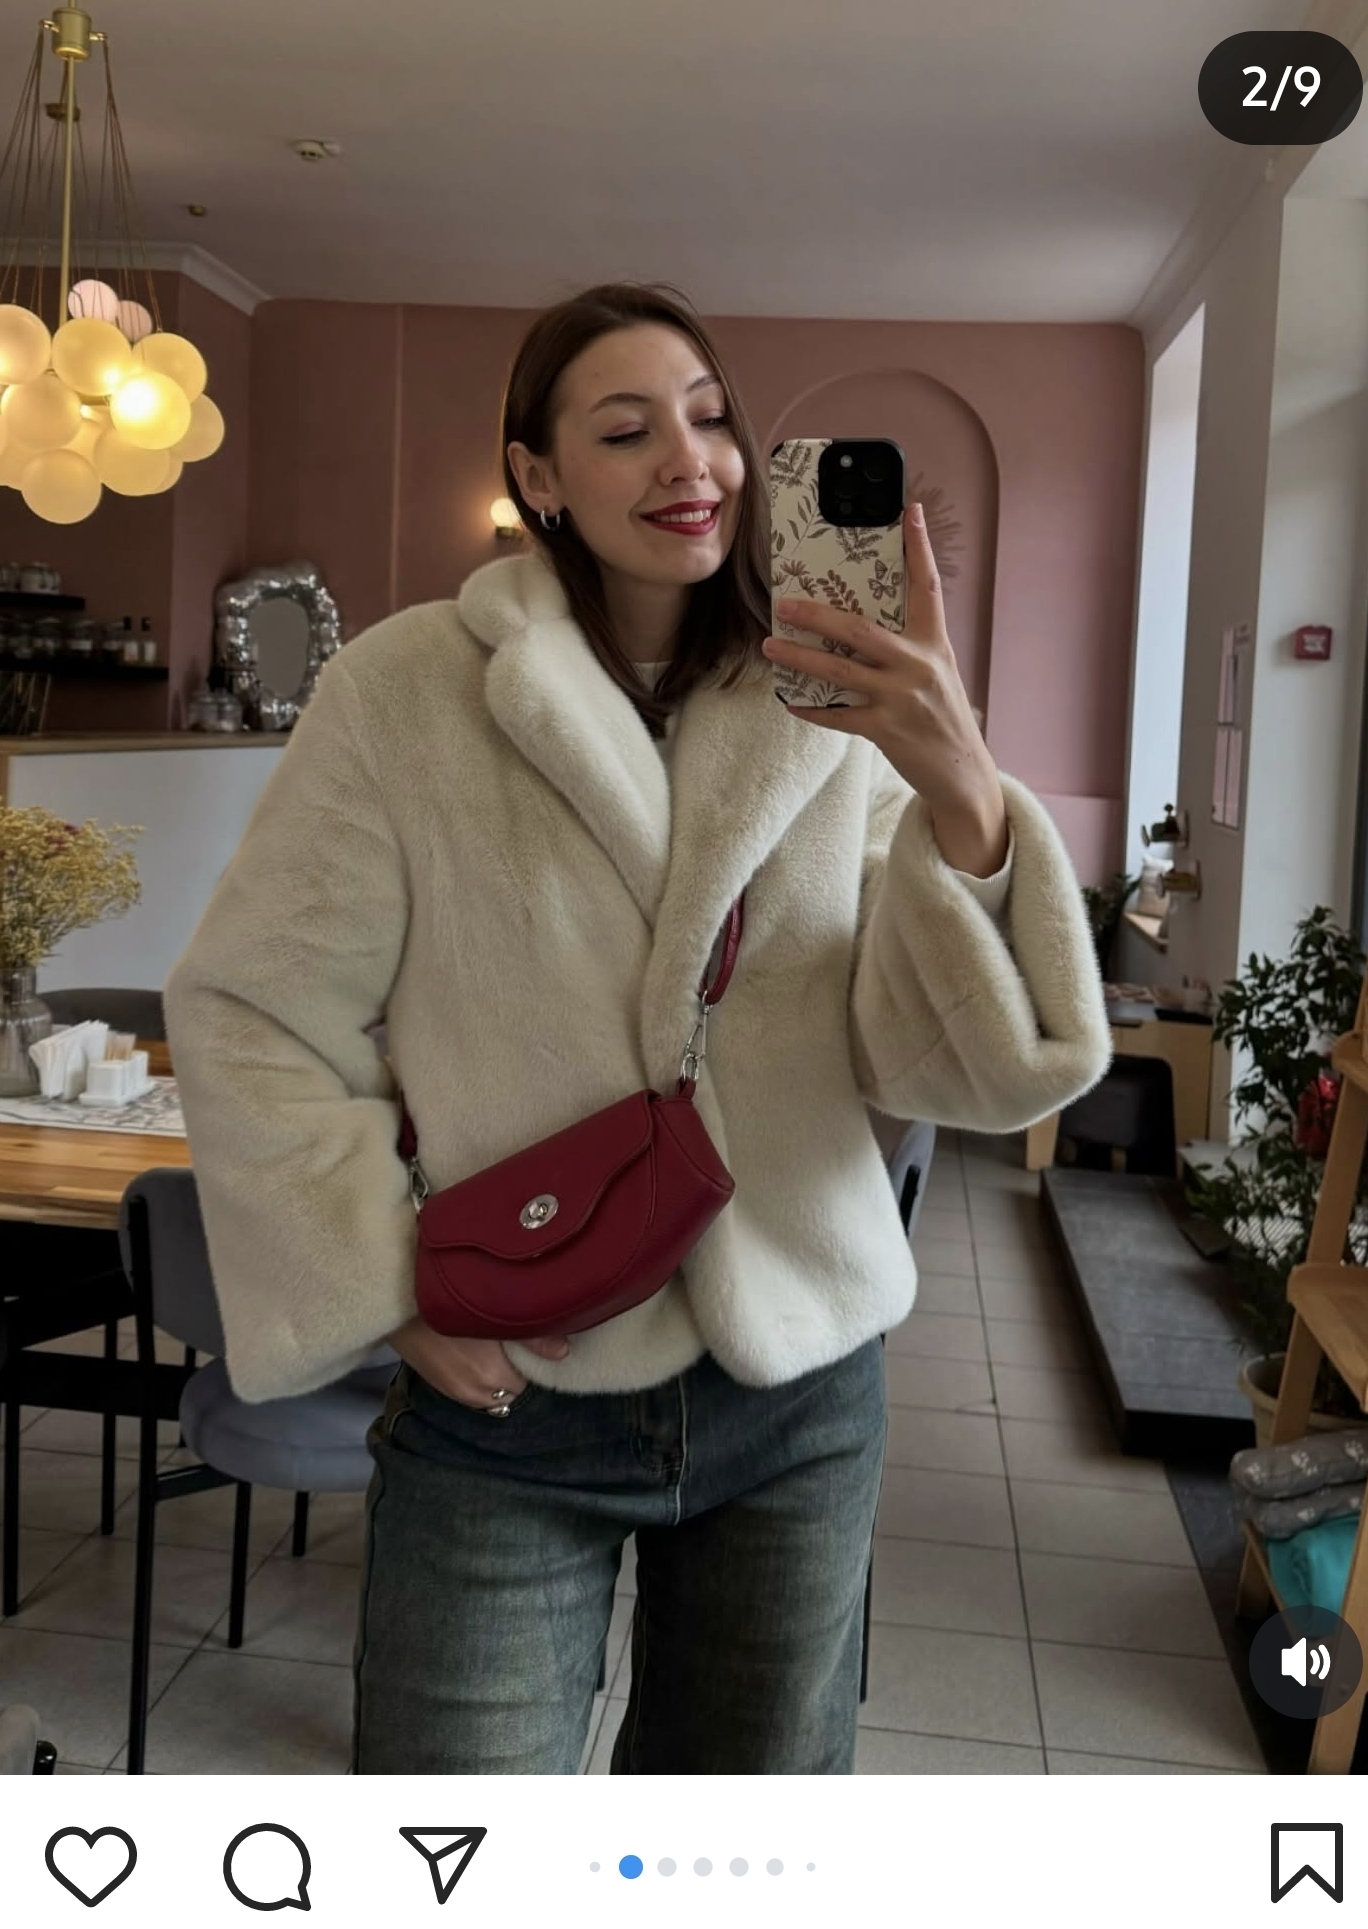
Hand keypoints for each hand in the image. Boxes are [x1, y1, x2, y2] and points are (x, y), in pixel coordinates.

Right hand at [387, 1314, 568, 1409]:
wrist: (395, 1298)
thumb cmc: (447, 1300)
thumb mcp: (492, 1314)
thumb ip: (532, 1337)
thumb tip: (563, 1352)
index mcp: (491, 1378)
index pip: (526, 1383)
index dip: (531, 1363)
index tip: (530, 1342)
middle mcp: (472, 1393)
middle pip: (507, 1390)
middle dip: (513, 1371)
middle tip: (513, 1340)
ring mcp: (450, 1391)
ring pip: (486, 1391)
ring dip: (492, 1373)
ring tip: (493, 1344)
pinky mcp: (435, 1383)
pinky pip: (466, 1386)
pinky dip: (473, 1373)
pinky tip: (472, 1349)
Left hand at [762, 503, 1003, 827]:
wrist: (962, 772)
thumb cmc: (942, 716)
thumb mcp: (936, 672)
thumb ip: (907, 647)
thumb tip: (857, 626)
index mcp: (934, 643)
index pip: (927, 586)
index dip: (919, 546)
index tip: (910, 509)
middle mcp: (919, 665)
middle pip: (860, 629)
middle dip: (817, 614)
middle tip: (784, 602)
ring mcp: (902, 698)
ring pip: (840, 671)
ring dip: (799, 657)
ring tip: (769, 647)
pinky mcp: (886, 730)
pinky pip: (838, 715)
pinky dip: (811, 708)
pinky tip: (789, 700)